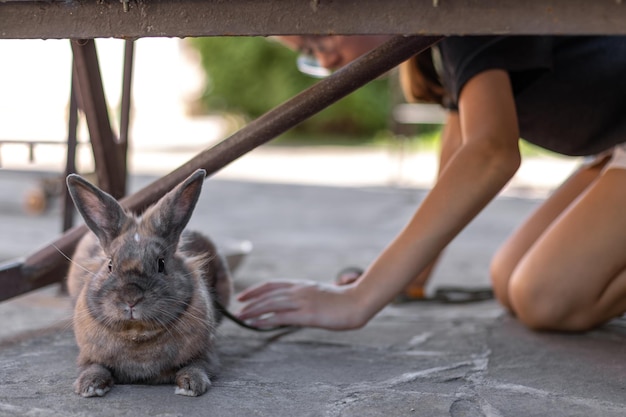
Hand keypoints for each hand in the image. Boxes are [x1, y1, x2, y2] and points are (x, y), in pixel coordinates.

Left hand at [236, 280, 366, 329]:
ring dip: (253, 310)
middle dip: (251, 301)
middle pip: (268, 294)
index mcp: (302, 285)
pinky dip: (265, 319)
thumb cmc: (343, 301)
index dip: (256, 290)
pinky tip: (255, 324)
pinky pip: (281, 316)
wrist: (358, 301)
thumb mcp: (321, 295)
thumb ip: (307, 297)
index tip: (243, 295)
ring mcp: (303, 301)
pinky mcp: (308, 314)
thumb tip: (298, 305)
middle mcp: (299, 290)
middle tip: (237, 309)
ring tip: (241, 317)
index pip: (273, 284)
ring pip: (271, 303)